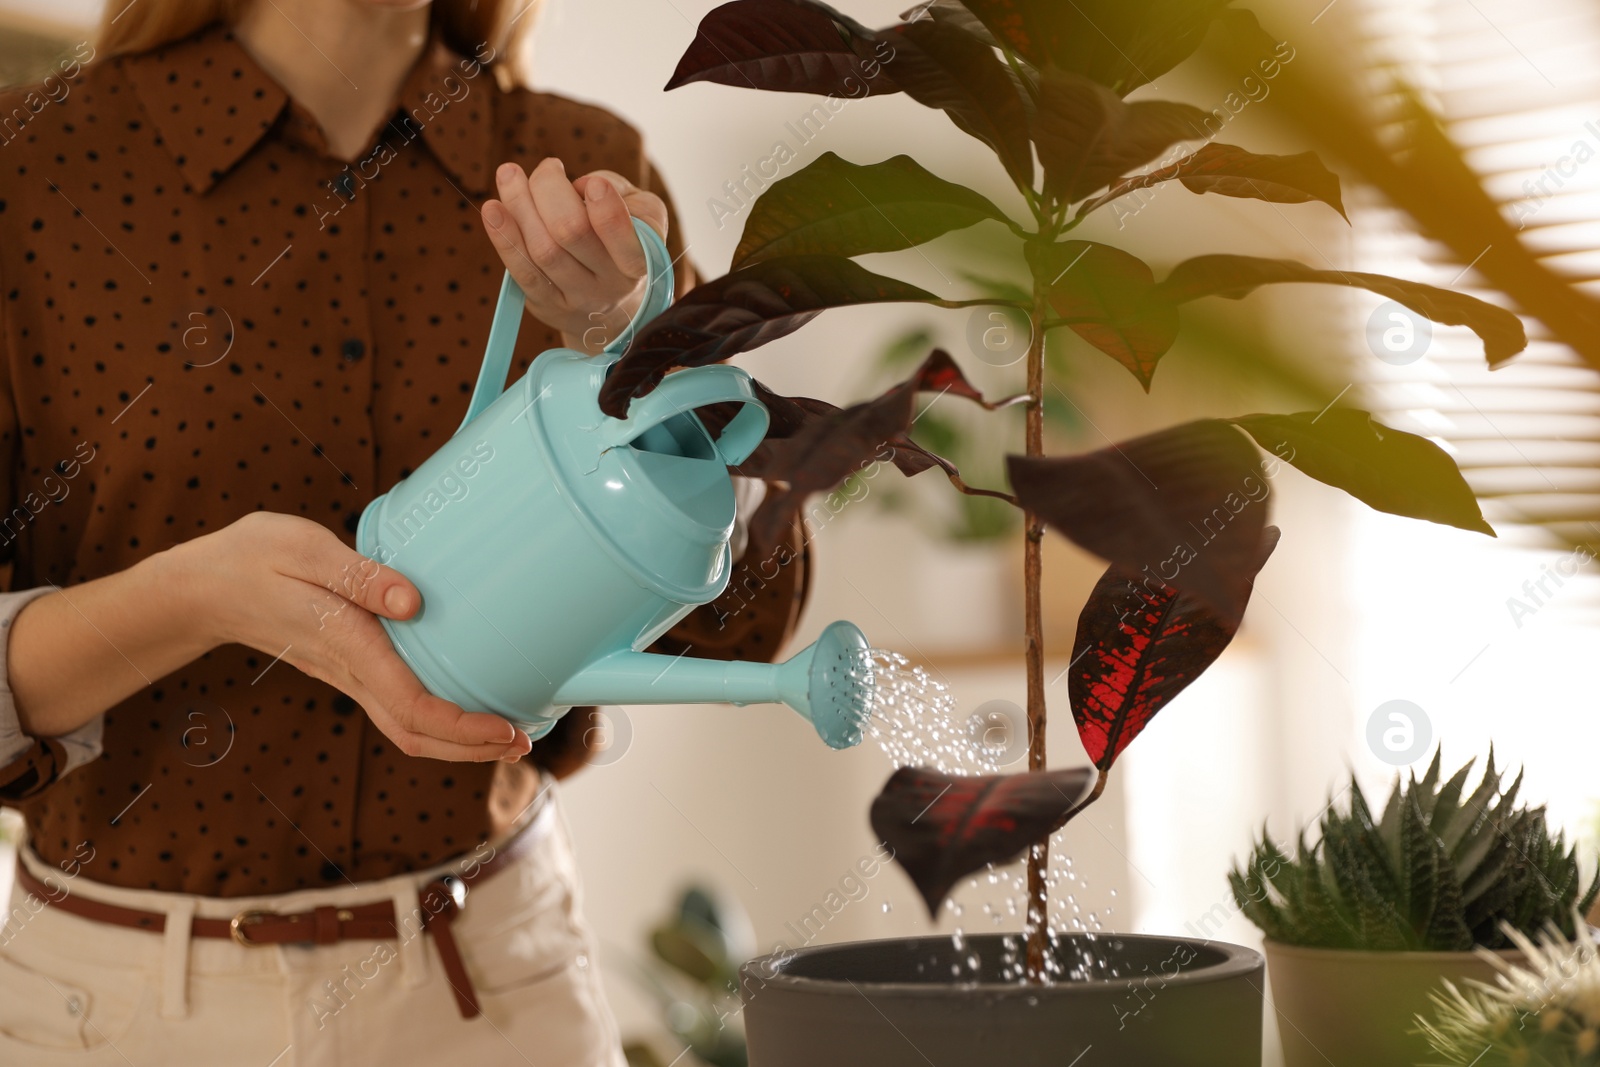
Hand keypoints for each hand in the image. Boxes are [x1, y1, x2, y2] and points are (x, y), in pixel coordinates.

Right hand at [179, 512, 532, 762]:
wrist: (204, 587)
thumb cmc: (255, 557)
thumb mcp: (303, 547)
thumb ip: (358, 574)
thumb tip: (413, 601)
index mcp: (345, 642)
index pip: (410, 704)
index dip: (463, 726)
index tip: (508, 730)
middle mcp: (349, 671)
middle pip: (414, 733)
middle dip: (471, 747)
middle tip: (523, 743)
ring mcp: (347, 676)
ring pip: (405, 728)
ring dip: (457, 740)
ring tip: (506, 733)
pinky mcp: (347, 669)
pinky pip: (395, 708)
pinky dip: (435, 719)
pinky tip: (463, 705)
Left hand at [480, 157, 667, 353]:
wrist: (615, 308)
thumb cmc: (624, 242)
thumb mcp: (643, 215)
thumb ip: (620, 193)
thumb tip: (573, 185)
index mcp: (639, 260)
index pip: (624, 241)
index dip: (608, 211)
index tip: (592, 182)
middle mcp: (610, 284)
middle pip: (571, 233)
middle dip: (550, 189)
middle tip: (549, 167)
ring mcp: (577, 297)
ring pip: (542, 249)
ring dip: (519, 204)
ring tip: (509, 173)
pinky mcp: (547, 304)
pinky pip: (522, 271)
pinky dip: (504, 236)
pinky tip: (492, 209)